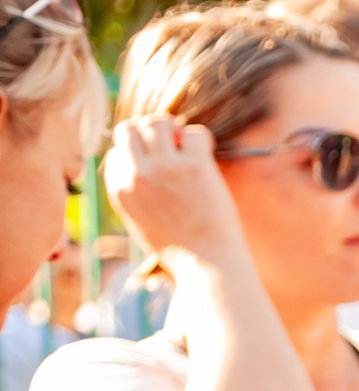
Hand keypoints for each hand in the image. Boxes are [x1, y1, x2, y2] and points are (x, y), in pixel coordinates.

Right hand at [102, 116, 247, 270]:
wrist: (208, 268)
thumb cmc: (181, 250)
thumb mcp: (142, 222)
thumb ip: (135, 192)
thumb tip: (138, 163)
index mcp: (120, 189)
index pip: (117, 150)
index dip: (139, 153)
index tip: (158, 164)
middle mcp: (136, 174)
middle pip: (131, 128)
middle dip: (151, 132)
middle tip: (173, 147)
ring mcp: (164, 168)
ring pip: (158, 122)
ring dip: (175, 129)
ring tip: (189, 148)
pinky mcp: (194, 166)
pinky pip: (194, 133)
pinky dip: (201, 139)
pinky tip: (208, 156)